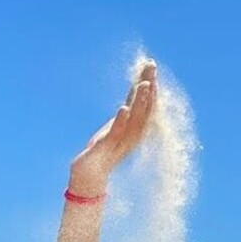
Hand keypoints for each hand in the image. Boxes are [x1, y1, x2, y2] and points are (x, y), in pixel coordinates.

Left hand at [68, 60, 157, 197]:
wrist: (89, 177)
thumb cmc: (104, 150)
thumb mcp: (119, 124)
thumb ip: (131, 106)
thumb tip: (141, 84)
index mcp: (136, 129)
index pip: (146, 103)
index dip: (150, 84)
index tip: (149, 64)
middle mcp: (133, 136)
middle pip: (145, 109)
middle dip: (149, 88)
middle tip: (151, 67)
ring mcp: (121, 143)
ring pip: (135, 121)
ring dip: (140, 102)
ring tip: (144, 85)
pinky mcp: (106, 149)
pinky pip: (116, 134)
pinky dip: (121, 121)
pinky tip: (123, 108)